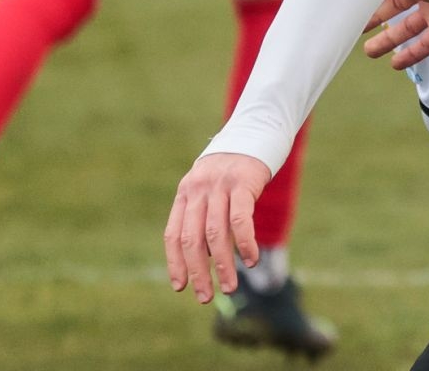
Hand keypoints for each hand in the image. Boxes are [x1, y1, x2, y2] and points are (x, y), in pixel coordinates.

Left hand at [163, 152, 270, 302]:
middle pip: (193, 239)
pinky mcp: (242, 183)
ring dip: (222, 266)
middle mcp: (198, 190)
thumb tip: (204, 258)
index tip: (180, 287)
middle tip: (204, 297)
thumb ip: (203, 216)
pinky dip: (245, 243)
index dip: (175, 263)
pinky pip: (240, 220)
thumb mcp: (209, 189)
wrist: (255, 132)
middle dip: (198, 272)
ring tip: (230, 287)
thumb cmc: (233, 170)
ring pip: (216, 235)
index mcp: (185, 193)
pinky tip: (251, 259)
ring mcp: (220, 186)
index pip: (173, 234)